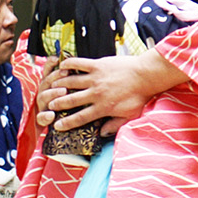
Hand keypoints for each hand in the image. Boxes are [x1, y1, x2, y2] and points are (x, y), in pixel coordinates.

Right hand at [38, 52, 188, 134]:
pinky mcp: (98, 65)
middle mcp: (96, 94)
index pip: (80, 118)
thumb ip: (114, 125)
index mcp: (102, 107)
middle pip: (71, 100)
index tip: (56, 126)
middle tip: (50, 106)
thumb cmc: (140, 95)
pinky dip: (69, 64)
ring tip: (52, 86)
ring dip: (59, 84)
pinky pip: (79, 64)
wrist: (147, 75)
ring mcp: (95, 78)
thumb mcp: (129, 115)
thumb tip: (102, 133)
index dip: (66, 123)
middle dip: (57, 104)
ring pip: (71, 82)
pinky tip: (62, 65)